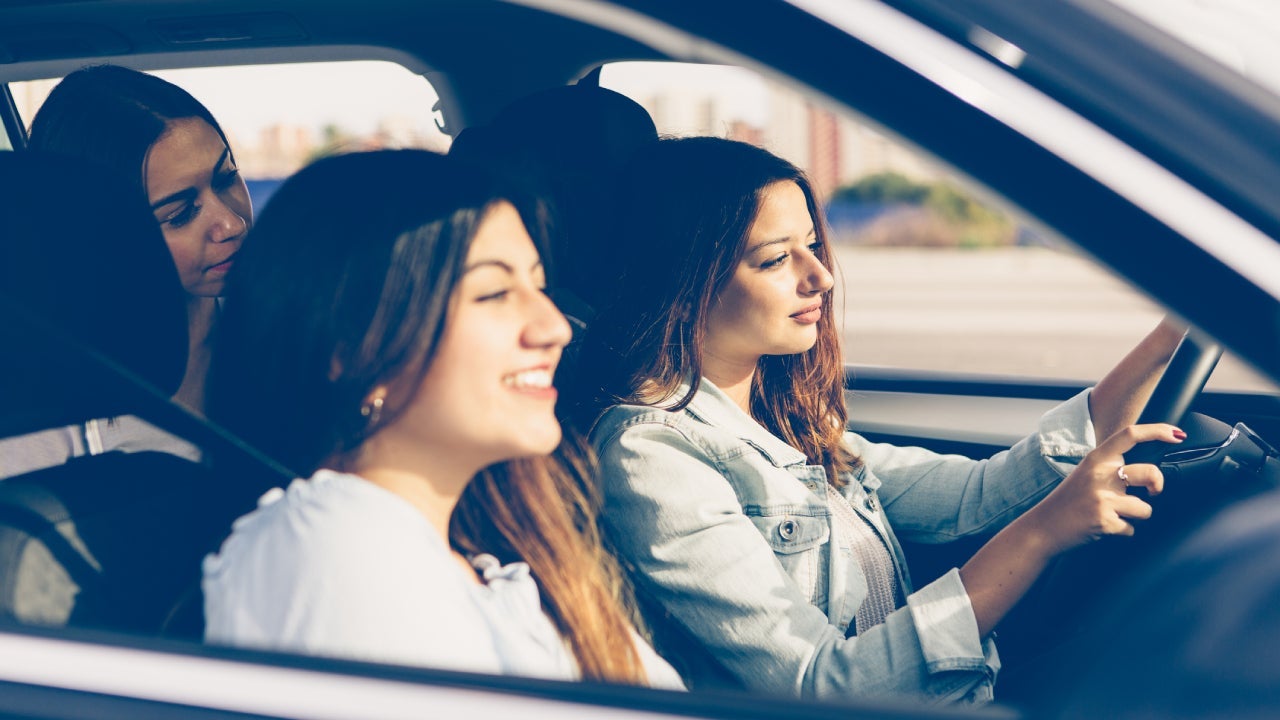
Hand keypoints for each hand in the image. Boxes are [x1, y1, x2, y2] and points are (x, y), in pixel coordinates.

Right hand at [1023, 423, 1185, 554]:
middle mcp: (1100, 474)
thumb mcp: (1085, 474)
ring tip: (1115, 515)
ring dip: (1136, 515)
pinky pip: (1131, 528)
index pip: (1130, 435)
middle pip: (1150, 472)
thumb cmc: (1068, 501)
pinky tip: (1104, 527)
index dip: (1158, 431)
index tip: (1177, 434)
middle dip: (1158, 485)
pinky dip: (1122, 530)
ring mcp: (1103, 498)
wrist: (1043, 527)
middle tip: (1153, 492)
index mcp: (1096, 459)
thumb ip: (1111, 467)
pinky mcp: (1105, 520)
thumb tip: (1145, 470)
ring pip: (1145, 508)